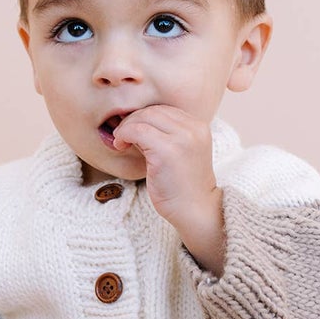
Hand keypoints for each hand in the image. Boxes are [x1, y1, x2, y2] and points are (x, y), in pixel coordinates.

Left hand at [111, 105, 225, 272]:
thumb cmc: (183, 186)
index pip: (165, 109)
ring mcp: (182, 138)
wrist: (195, 209)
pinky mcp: (166, 150)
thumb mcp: (180, 152)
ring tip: (121, 142)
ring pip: (144, 117)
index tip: (133, 131)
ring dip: (126, 127)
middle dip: (133, 120)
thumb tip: (134, 122)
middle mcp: (193, 128)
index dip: (144, 117)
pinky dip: (124, 135)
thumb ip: (164, 135)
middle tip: (122, 136)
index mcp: (199, 126)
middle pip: (153, 110)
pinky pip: (137, 131)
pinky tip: (120, 146)